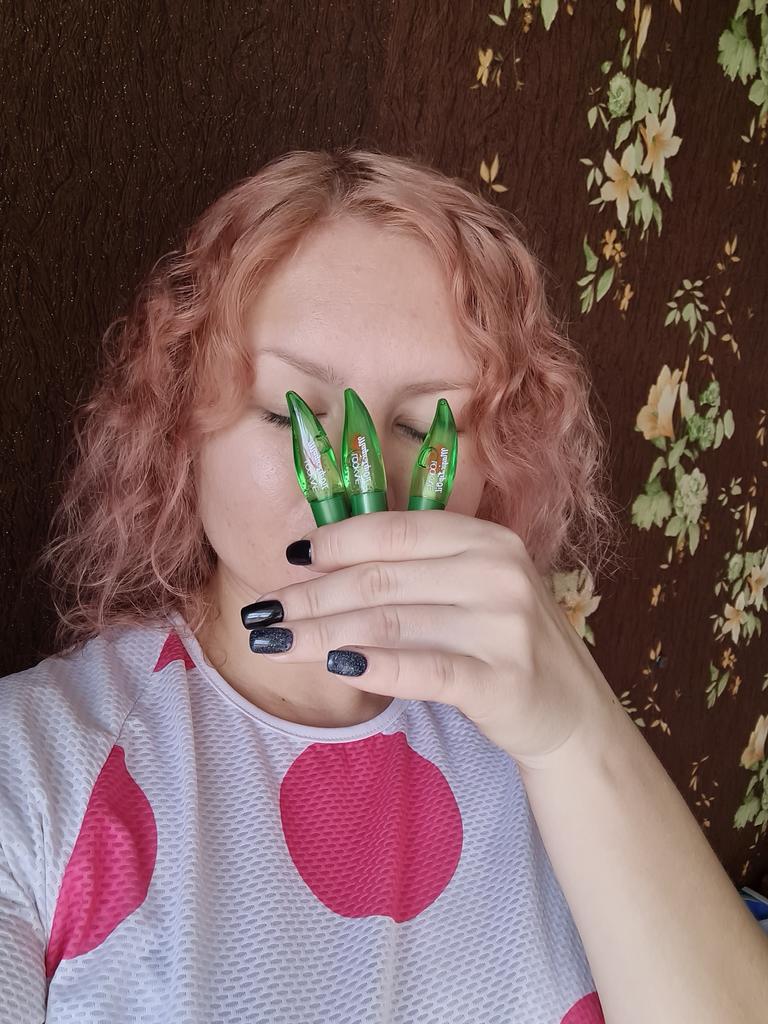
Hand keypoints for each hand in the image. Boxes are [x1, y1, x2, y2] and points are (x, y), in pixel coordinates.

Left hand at [247, 509, 613, 766]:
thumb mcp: (470, 588)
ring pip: (389, 623)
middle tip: (263, 614)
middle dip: (311, 597)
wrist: (569, 709)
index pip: (394, 531)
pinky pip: (422, 669)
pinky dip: (373, 667)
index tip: (291, 560)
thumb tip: (315, 562)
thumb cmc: (501, 642)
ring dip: (320, 634)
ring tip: (276, 643)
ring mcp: (502, 625)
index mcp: (485, 538)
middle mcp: (496, 571)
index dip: (335, 542)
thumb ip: (412, 570)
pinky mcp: (501, 679)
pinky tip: (334, 668)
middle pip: (381, 579)